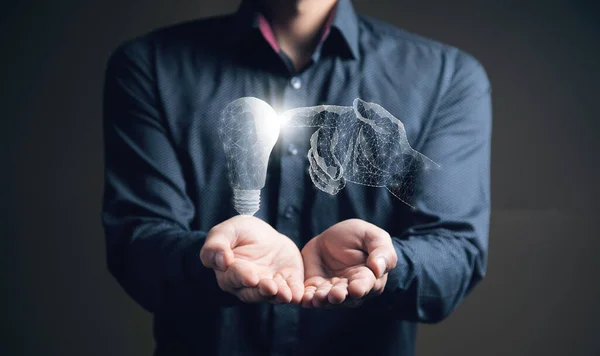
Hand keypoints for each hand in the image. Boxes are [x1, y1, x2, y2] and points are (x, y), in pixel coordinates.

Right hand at [200, 215, 303, 303]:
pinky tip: (299, 295)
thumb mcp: (225, 232)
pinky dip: (295, 294)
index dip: (242, 277)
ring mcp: (269, 285)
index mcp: (230, 273)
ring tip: (285, 294)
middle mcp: (248, 285)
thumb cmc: (238, 233)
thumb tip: (221, 261)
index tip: (250, 277)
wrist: (262, 233)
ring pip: (272, 295)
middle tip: (269, 287)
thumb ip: (216, 246)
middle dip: (262, 290)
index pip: (234, 277)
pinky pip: (291, 290)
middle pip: (253, 292)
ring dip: (279, 295)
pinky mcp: (287, 281)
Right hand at [282, 99, 438, 204]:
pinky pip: (318, 172)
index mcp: (347, 119)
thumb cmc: (397, 145)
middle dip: (322, 158)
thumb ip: (374, 117)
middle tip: (336, 173)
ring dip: (321, 171)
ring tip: (336, 181)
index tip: (285, 119)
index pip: (321, 115)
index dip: (301, 116)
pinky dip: (321, 181)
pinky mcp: (336, 166)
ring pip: (314, 158)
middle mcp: (338, 133)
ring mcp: (336, 150)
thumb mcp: (390, 129)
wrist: (398, 169)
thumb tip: (357, 105)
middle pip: (316, 141)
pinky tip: (334, 187)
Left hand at [301, 219, 396, 307]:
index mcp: (368, 277)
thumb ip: (381, 251)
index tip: (356, 289)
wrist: (332, 236)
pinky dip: (306, 298)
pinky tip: (303, 299)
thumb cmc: (359, 236)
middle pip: (345, 296)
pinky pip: (310, 295)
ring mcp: (331, 290)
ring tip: (317, 299)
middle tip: (335, 296)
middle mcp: (350, 289)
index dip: (361, 287)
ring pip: (327, 299)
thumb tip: (379, 269)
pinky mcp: (314, 287)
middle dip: (339, 296)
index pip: (366, 284)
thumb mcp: (373, 236)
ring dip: (322, 300)